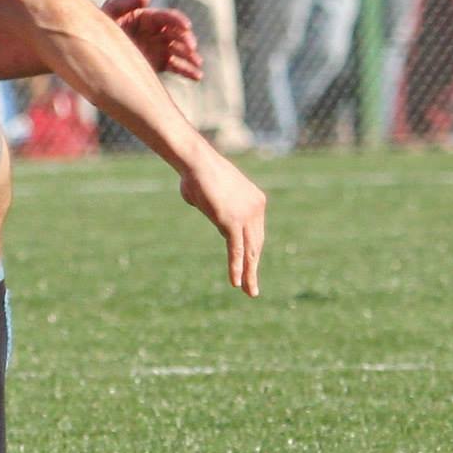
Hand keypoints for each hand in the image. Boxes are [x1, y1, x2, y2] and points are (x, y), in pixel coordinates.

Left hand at [101, 0, 202, 80]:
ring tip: (198, 64)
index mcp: (149, 18)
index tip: (186, 26)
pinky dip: (187, 71)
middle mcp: (157, 32)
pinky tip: (197, 76)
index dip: (178, 21)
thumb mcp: (110, 11)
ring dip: (191, 57)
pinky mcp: (159, 63)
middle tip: (191, 48)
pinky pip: (176, 66)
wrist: (97, 50)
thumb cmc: (103, 26)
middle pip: (177, 35)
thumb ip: (126, 3)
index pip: (168, 18)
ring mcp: (159, 48)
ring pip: (179, 51)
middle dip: (186, 40)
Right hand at [178, 152, 264, 296]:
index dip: (252, 251)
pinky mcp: (232, 222)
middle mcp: (256, 209)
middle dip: (253, 267)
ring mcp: (246, 216)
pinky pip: (236, 250)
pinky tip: (236, 282)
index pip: (256, 233)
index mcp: (256, 200)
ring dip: (249, 273)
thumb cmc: (195, 172)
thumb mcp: (209, 191)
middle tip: (252, 286)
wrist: (196, 161)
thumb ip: (210, 203)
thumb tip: (199, 202)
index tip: (250, 265)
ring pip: (250, 251)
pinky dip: (237, 267)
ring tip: (249, 291)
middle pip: (257, 245)